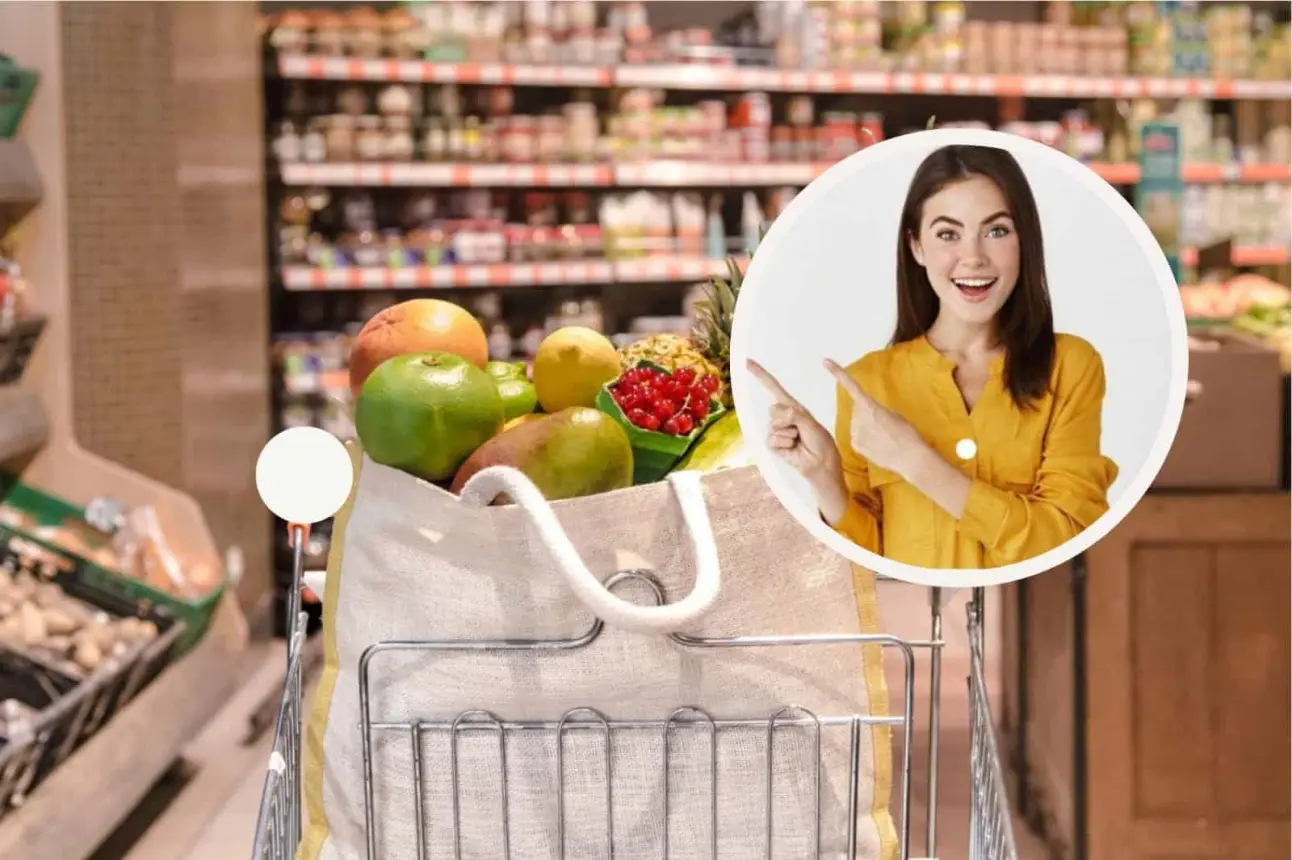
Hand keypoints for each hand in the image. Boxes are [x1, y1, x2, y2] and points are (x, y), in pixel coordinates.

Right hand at [745, 359, 840, 484]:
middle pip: (773, 409)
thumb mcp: (810, 423)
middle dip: (788, 419)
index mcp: (792, 406)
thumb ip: (794, 415)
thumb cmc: (820, 442)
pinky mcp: (773, 444)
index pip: (773, 387)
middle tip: (801, 431)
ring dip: (790, 434)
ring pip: (774, 425)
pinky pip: (772, 439)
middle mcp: (782, 416)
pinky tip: (793, 447)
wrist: (820, 463)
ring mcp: (776, 430)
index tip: (747, 362)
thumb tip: (779, 415)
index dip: (760, 375)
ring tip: (799, 440)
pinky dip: (784, 443)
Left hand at [822, 358, 927, 477]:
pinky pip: (858, 440)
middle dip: (867, 417)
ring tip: (884, 438)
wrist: (910, 456)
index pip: (851, 385)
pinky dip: (866, 442)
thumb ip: (876, 410)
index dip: (837, 372)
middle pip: (858, 412)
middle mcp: (858, 417)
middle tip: (885, 426)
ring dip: (867, 430)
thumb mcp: (893, 414)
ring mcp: (855, 432)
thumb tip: (869, 415)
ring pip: (858, 427)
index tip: (825, 361)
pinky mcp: (855, 446)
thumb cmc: (907, 433)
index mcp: (869, 405)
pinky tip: (879, 446)